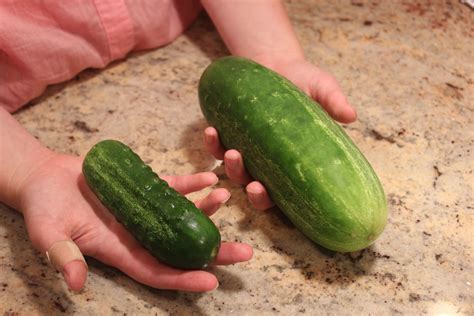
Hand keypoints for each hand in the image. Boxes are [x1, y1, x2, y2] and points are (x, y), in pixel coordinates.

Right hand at [18, 153, 251, 291]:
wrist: (47, 179)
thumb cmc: (45, 209)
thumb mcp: (48, 234)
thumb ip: (64, 255)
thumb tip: (75, 283)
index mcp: (119, 251)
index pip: (156, 271)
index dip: (182, 279)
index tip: (211, 282)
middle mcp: (138, 235)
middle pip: (180, 249)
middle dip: (212, 253)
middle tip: (244, 254)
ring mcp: (144, 212)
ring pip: (182, 217)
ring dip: (206, 211)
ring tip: (226, 200)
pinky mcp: (144, 189)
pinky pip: (172, 187)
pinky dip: (191, 184)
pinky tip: (210, 178)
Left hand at [204, 58, 356, 209]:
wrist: (276, 62)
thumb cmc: (303, 81)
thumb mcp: (322, 88)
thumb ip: (334, 101)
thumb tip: (351, 115)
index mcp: (290, 162)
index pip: (283, 193)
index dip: (272, 200)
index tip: (268, 193)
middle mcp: (267, 161)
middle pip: (256, 189)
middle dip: (252, 193)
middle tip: (254, 183)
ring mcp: (247, 149)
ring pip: (233, 172)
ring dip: (231, 167)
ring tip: (233, 152)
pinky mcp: (230, 132)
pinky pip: (217, 145)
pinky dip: (212, 142)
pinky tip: (211, 130)